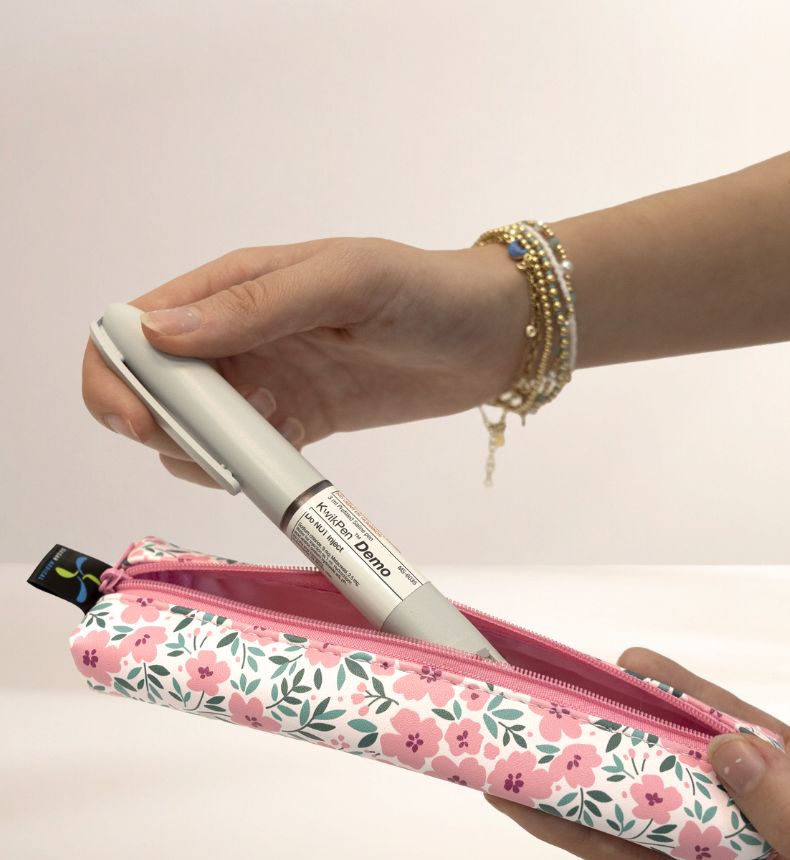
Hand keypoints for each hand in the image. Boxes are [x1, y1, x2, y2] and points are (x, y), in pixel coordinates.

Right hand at [82, 237, 528, 485]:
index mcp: (231, 285)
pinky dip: (246, 465)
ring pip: (192, 428)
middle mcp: (236, 333)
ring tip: (261, 443)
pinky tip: (285, 451)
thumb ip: (258, 305)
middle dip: (156, 426)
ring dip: (203, 452)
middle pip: (151, 387)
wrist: (487, 336)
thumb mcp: (345, 280)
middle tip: (210, 449)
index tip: (146, 420)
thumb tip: (161, 332)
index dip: (118, 377)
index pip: (131, 327)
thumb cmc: (423, 291)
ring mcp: (265, 380)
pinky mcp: (297, 419)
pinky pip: (245, 452)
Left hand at [485, 646, 789, 859]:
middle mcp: (762, 855)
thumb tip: (722, 756)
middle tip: (527, 737)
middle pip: (654, 809)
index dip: (576, 830)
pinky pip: (732, 719)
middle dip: (591, 775)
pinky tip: (646, 669)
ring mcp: (780, 804)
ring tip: (572, 693)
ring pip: (686, 759)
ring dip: (634, 725)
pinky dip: (689, 694)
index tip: (516, 800)